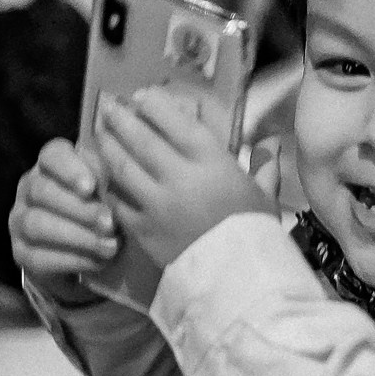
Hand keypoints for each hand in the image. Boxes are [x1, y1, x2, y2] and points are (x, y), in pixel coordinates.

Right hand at [10, 138, 120, 302]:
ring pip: (37, 223)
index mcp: (51, 167)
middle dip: (79, 208)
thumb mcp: (108, 195)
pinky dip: (73, 260)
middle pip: (42, 190)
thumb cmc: (101, 213)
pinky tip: (98, 262)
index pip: (51, 155)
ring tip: (110, 246)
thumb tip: (129, 177)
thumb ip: (112, 183)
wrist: (81, 257)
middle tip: (110, 223)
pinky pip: (38, 256)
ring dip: (77, 236)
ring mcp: (20, 221)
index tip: (91, 187)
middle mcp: (29, 190)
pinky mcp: (21, 253)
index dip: (69, 169)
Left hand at [94, 88, 276, 271]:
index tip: (142, 96)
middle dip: (121, 118)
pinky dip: (110, 186)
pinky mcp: (142, 228)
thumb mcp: (266, 196)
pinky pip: (117, 201)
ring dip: (107, 146)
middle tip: (109, 106)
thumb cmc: (256, 232)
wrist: (239, 279)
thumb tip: (274, 144)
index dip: (153, 105)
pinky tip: (106, 176)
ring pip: (121, 166)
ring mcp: (155, 203)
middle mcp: (178, 176)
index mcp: (210, 162)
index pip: (173, 122)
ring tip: (100, 133)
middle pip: (139, 139)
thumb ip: (265, 167)